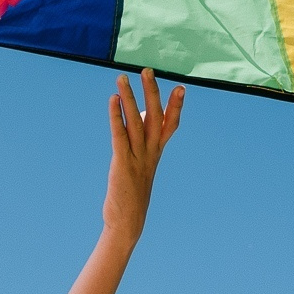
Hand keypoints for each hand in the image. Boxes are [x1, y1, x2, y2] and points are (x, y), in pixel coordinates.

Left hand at [103, 69, 182, 240]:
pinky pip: (120, 135)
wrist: (128, 223)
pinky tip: (112, 100)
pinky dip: (116, 116)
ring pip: (136, 122)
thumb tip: (136, 120)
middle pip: (155, 117)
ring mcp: (138, 158)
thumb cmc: (131, 194)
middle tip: (147, 70)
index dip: (176, 107)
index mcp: (156, 154)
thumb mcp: (139, 167)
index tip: (181, 87)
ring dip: (130, 98)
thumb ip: (140, 145)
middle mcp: (151, 153)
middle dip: (152, 92)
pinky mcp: (123, 164)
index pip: (171, 126)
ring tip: (122, 77)